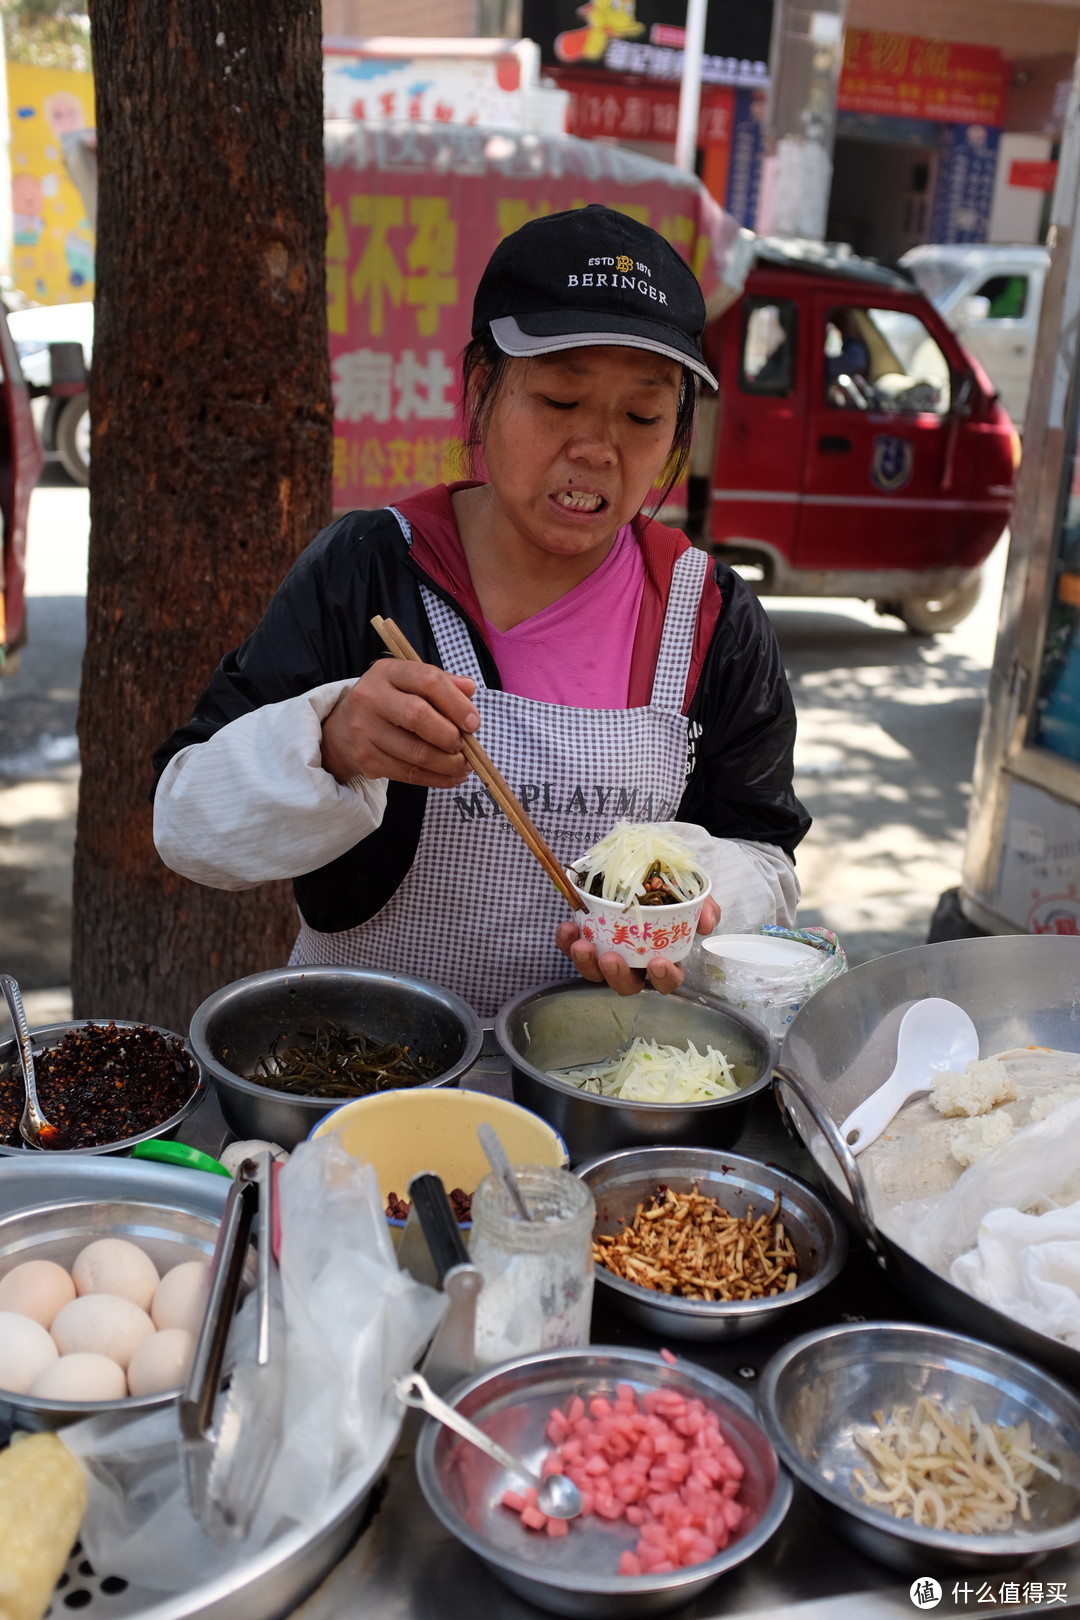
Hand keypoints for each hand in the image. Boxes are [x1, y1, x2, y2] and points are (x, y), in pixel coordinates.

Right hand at [321, 658, 479, 788]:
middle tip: (465, 746)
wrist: (342, 728)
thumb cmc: (389, 701)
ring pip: (416, 752)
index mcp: (387, 672)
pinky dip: (436, 778)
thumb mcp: (409, 682)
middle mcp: (370, 697)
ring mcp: (365, 730)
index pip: (427, 680)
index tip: (474, 723)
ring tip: (463, 765)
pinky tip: (451, 777)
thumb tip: (470, 688)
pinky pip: (409, 773)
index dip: (456, 703)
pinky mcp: (366, 758)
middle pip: (418, 716)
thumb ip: (441, 683)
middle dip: (450, 736)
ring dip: (448, 763)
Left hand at [555, 897, 720, 996]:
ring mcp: (607, 952)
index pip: (666, 981)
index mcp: (662, 957)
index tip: (658, 962)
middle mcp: (634, 962)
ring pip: (595, 973)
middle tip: (611, 958)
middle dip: (617, 975)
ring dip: (587, 963)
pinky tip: (567, 928)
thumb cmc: (668, 887)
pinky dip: (566, 942)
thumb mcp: (690, 894)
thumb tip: (706, 923)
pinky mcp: (585, 939)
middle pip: (626, 984)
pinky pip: (572, 948)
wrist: (639, 865)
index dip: (664, 978)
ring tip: (582, 944)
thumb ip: (704, 907)